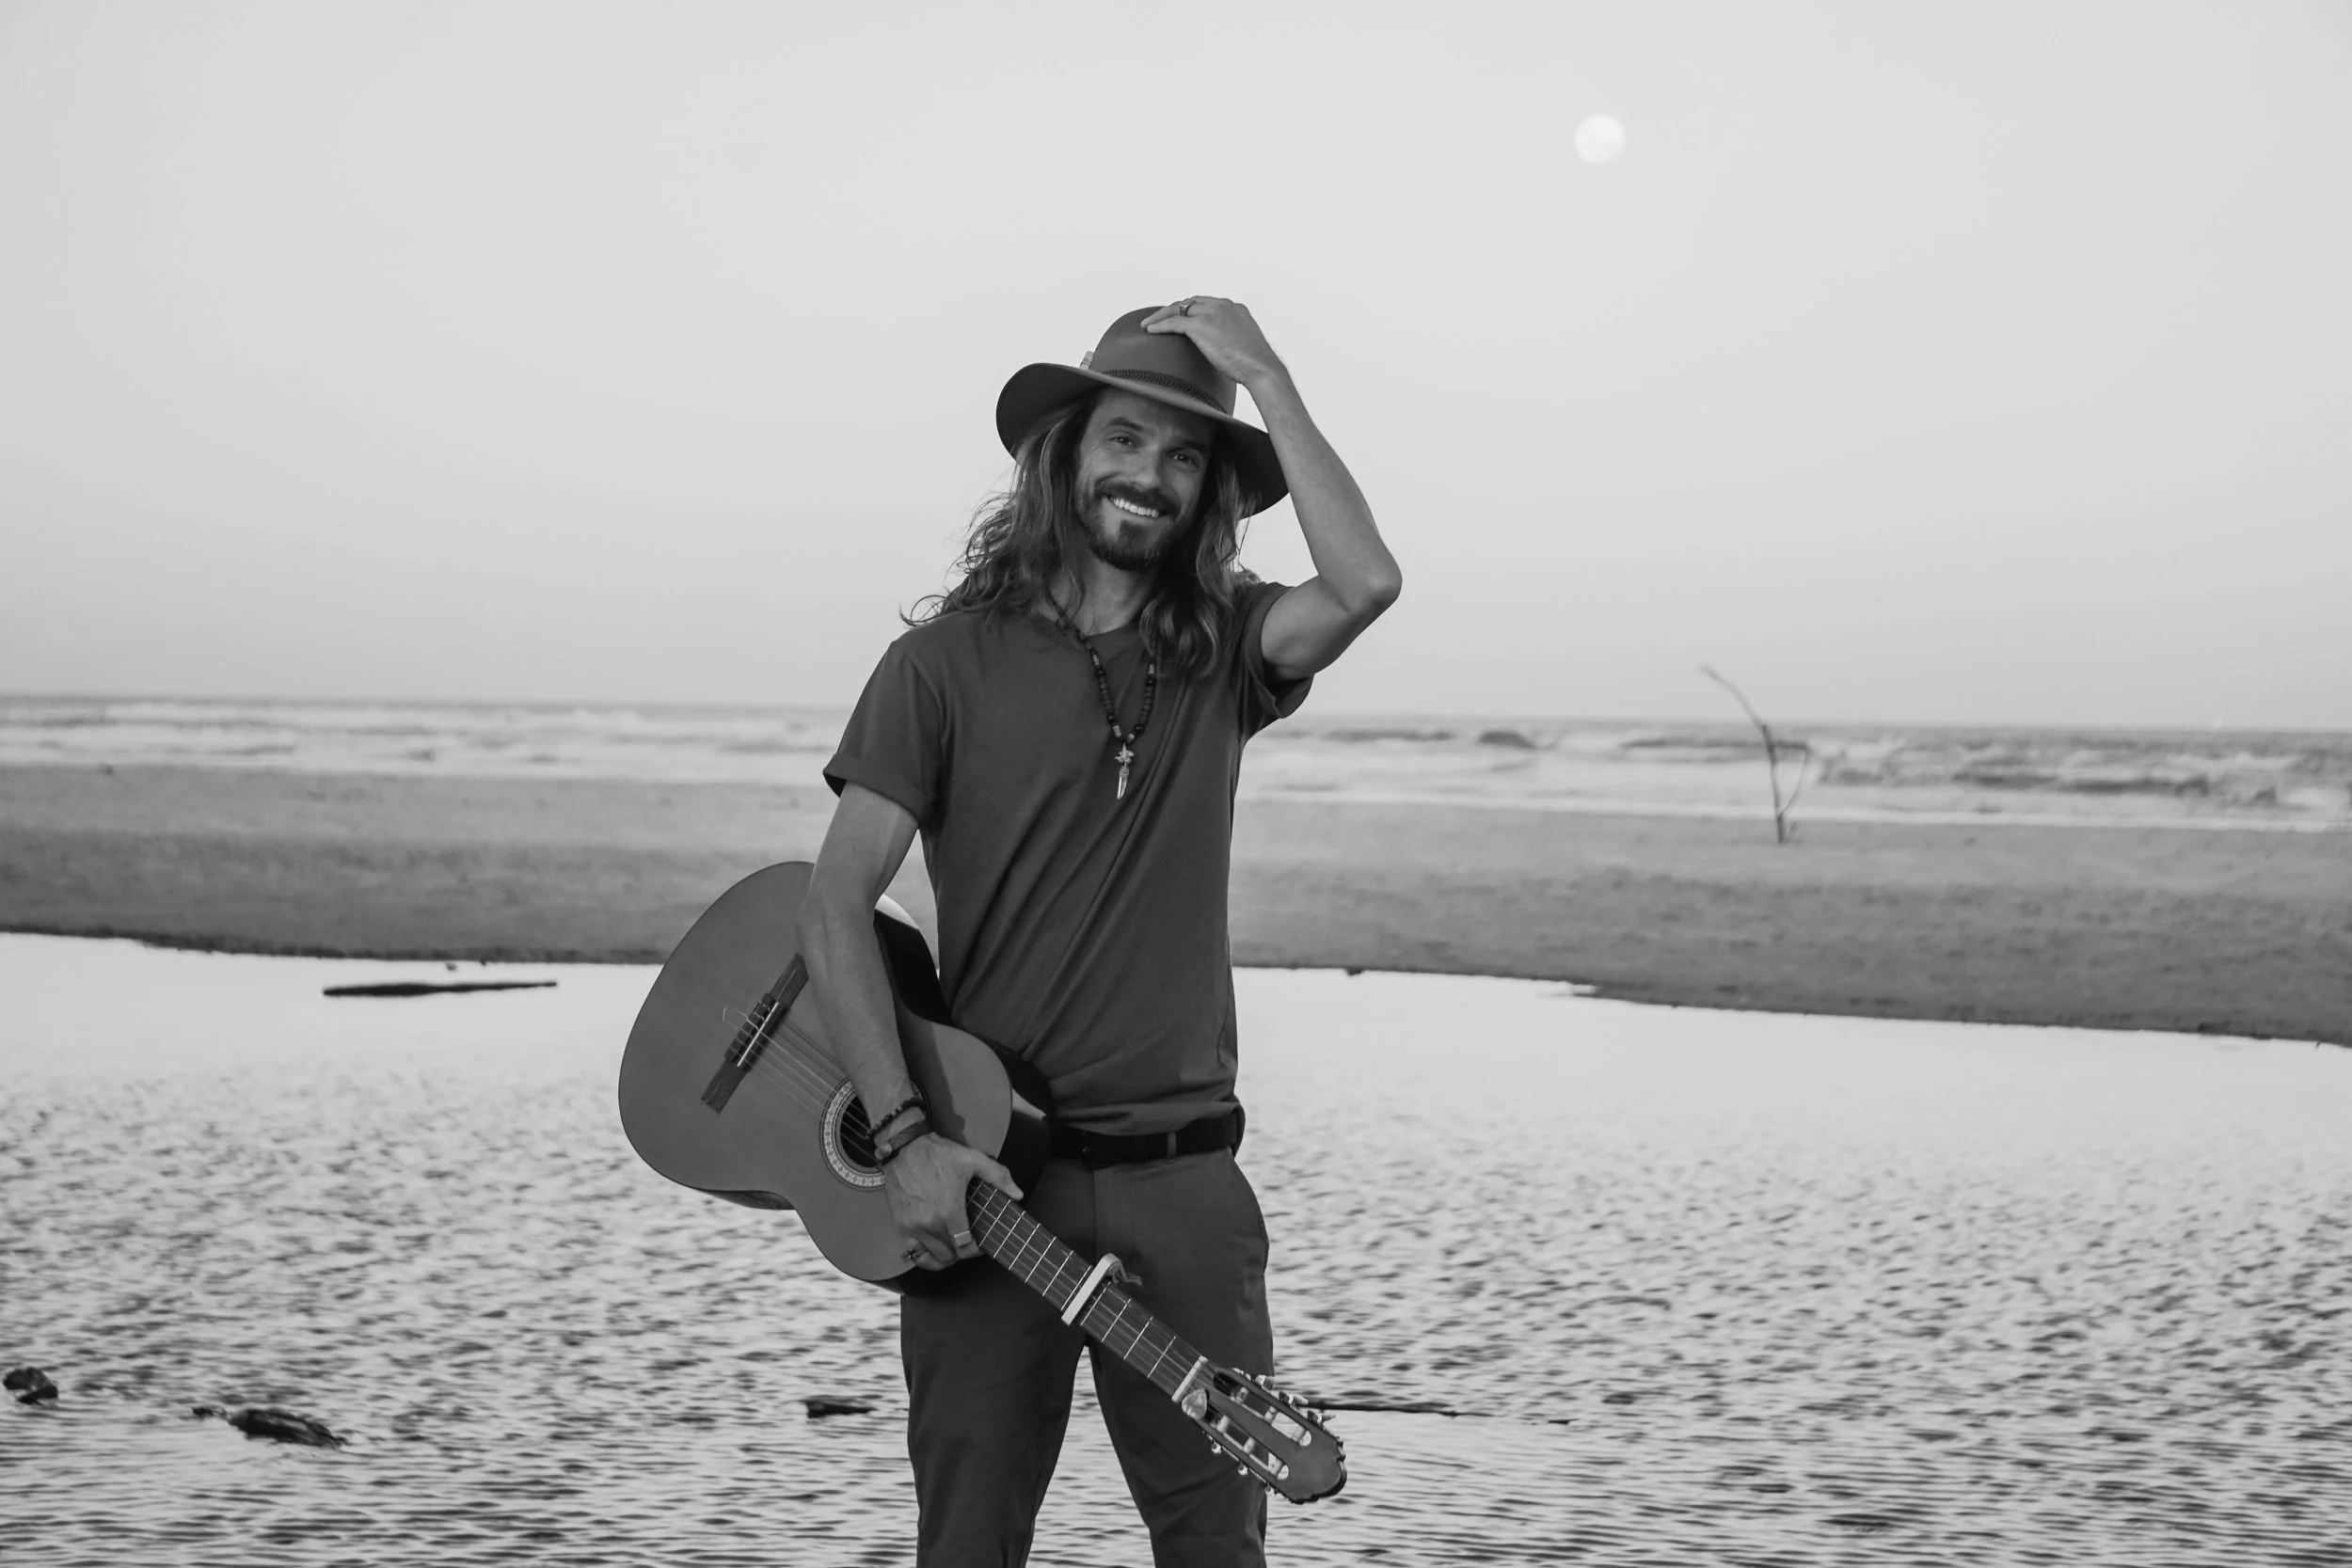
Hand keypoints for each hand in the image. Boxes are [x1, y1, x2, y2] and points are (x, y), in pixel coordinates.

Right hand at [884, 1134, 1021, 1269]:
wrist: (904, 1148)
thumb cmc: (939, 1154)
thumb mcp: (973, 1159)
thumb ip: (999, 1177)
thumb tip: (1018, 1194)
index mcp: (949, 1212)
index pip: (965, 1247)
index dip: (976, 1250)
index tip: (981, 1244)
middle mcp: (930, 1225)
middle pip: (951, 1255)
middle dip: (963, 1252)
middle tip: (970, 1243)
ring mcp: (913, 1228)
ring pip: (933, 1258)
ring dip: (947, 1257)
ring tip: (954, 1248)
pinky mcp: (901, 1226)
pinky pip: (914, 1255)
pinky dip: (926, 1259)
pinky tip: (935, 1252)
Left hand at [1141, 296, 1287, 392]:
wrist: (1262, 368)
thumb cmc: (1256, 365)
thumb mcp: (1244, 344)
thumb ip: (1232, 338)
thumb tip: (1223, 352)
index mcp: (1234, 307)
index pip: (1205, 302)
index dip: (1188, 309)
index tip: (1178, 317)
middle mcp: (1222, 305)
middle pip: (1189, 301)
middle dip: (1172, 310)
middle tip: (1157, 320)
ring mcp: (1212, 313)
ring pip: (1178, 308)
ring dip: (1161, 316)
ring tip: (1147, 325)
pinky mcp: (1202, 325)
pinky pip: (1174, 322)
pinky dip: (1160, 325)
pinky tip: (1150, 331)